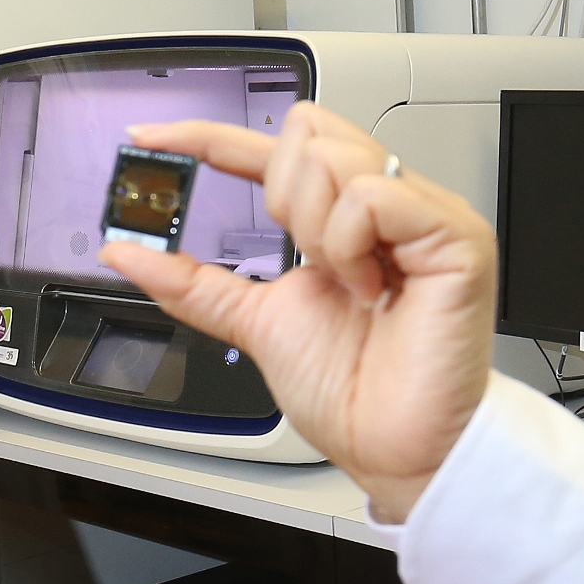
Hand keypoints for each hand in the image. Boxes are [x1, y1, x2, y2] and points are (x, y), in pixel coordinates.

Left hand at [99, 103, 494, 521]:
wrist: (398, 453)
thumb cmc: (353, 395)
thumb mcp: (254, 324)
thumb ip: (193, 283)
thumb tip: (127, 251)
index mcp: (345, 220)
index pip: (275, 150)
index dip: (208, 135)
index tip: (149, 139)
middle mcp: (388, 205)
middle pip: (308, 130)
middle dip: (282, 196)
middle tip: (303, 261)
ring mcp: (425, 215)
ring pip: (333, 156)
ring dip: (314, 230)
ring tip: (346, 283)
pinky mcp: (456, 237)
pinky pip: (372, 195)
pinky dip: (348, 245)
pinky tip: (369, 287)